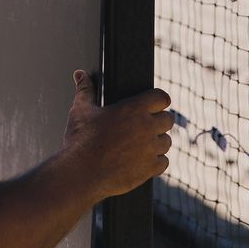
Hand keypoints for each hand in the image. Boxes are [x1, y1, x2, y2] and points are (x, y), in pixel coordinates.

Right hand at [63, 70, 172, 201]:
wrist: (82, 173)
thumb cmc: (81, 139)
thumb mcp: (80, 110)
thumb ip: (84, 90)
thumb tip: (80, 74)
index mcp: (133, 109)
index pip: (162, 97)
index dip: (158, 99)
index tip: (152, 102)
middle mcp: (147, 128)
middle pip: (168, 119)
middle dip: (158, 120)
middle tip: (143, 123)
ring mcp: (151, 149)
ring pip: (166, 141)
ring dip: (156, 141)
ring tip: (139, 143)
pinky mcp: (151, 169)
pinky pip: (163, 162)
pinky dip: (155, 160)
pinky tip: (141, 159)